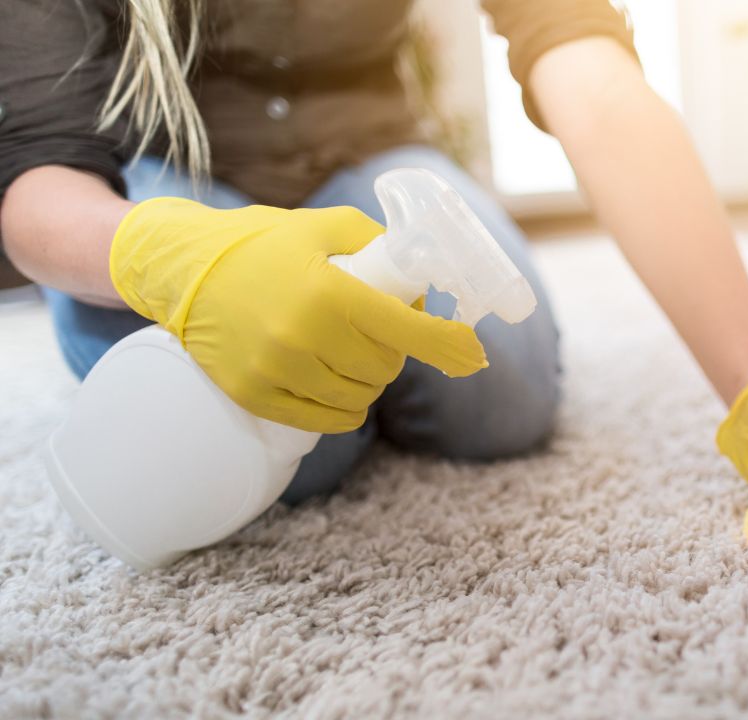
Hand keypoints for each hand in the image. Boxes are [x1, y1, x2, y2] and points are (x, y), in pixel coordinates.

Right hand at [110, 198, 487, 432]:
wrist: (181, 268)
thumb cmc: (259, 243)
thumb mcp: (323, 226)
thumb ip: (377, 242)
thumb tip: (422, 277)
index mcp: (329, 292)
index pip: (407, 331)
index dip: (448, 345)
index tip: (472, 354)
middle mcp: (303, 335)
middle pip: (384, 369)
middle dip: (394, 355)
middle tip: (381, 336)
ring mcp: (276, 369)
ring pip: (358, 398)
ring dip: (370, 383)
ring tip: (356, 358)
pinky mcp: (254, 394)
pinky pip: (323, 419)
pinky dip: (344, 410)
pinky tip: (343, 392)